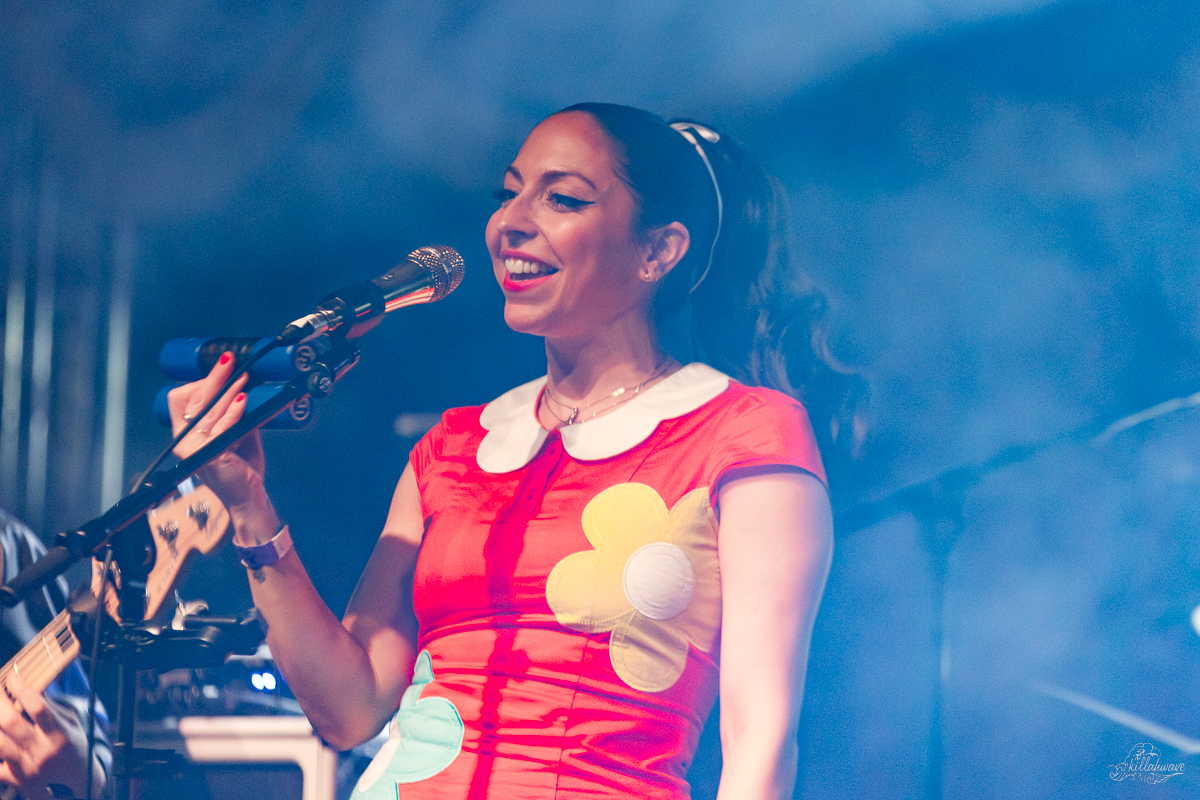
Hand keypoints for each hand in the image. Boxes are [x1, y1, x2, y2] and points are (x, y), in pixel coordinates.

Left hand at [0, 675, 101, 798]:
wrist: (79, 776)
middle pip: (12, 723)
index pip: (38, 708)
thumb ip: (49, 707)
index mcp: (59, 734)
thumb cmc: (72, 743)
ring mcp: (27, 766)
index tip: (12, 677)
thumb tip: (26, 688)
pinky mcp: (16, 778)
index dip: (22, 690)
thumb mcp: (69, 722)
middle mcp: (42, 750)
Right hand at [165, 352, 263, 508]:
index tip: (222, 369)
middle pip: (192, 399)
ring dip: (227, 390)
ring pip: (208, 410)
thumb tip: (244, 387)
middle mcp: (185, 440)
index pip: (180, 398)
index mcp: (188, 433)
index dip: (199, 381)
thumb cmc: (242, 467)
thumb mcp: (238, 433)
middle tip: (229, 360)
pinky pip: (221, 428)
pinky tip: (242, 400)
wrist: (248, 495)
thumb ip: (236, 414)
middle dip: (212, 376)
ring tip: (243, 378)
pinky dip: (232, 412)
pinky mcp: (209, 456)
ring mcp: (195, 449)